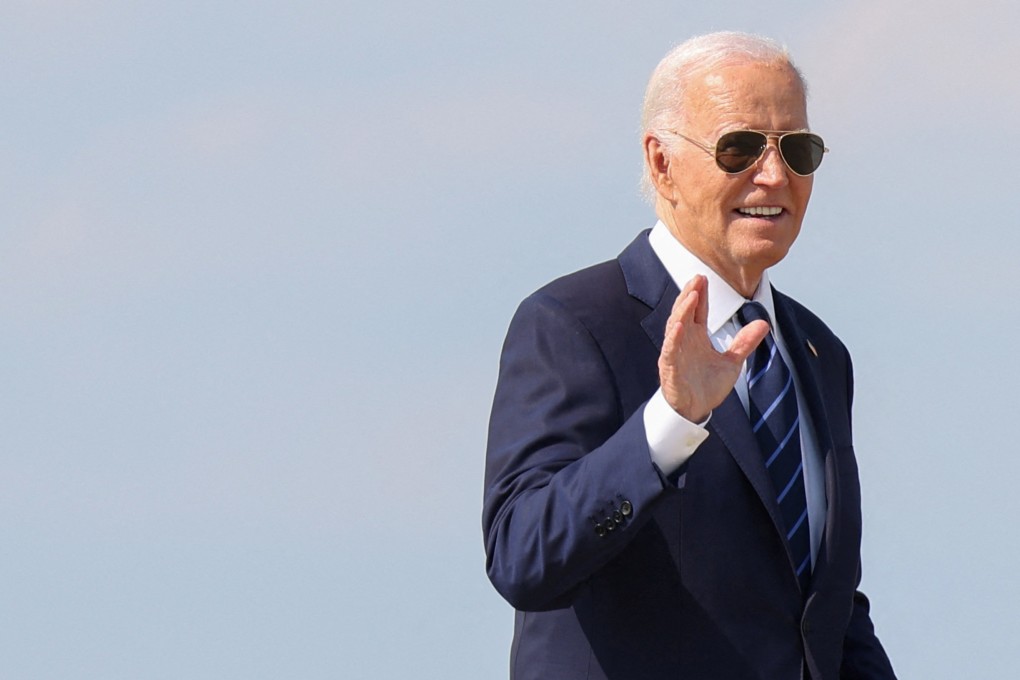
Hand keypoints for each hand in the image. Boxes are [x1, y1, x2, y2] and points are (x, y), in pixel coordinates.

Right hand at [658, 275, 769, 421]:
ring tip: (692, 295)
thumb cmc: (706, 386)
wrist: (694, 411)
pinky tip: (681, 324)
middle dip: (690, 295)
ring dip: (683, 310)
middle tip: (698, 278)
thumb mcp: (731, 362)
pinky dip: (674, 337)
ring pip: (676, 326)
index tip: (705, 278)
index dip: (701, 295)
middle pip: (684, 312)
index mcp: (696, 337)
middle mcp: (683, 341)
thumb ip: (744, 342)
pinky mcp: (670, 368)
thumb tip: (763, 322)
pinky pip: (671, 350)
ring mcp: (675, 353)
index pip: (697, 311)